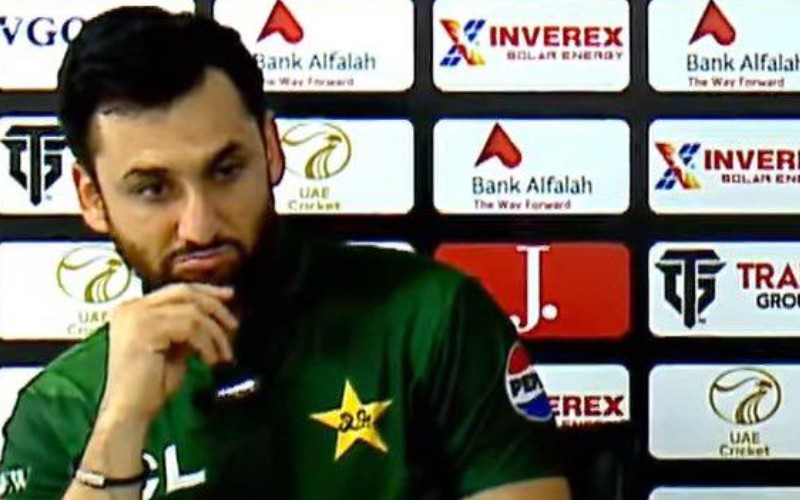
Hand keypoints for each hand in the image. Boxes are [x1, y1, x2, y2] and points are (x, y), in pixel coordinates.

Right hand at [99, 283, 237, 422]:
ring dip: (215, 334)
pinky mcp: (146, 329)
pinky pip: (190, 327)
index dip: (206, 291)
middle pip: (185, 293)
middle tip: (234, 325)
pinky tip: (210, 361)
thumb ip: (187, 328)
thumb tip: (214, 314)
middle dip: (215, 306)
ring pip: (192, 312)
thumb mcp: (174, 348)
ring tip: (223, 355)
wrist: (129, 411)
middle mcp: (132, 307)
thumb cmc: (151, 385)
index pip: (176, 290)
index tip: (229, 296)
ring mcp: (137, 316)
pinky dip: (206, 344)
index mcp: (133, 308)